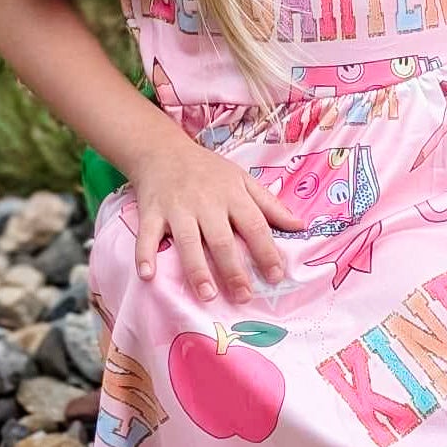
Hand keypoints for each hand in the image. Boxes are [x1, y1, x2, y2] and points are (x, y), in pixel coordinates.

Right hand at [129, 131, 300, 304]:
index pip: (255, 226)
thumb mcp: (242, 180)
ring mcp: (177, 208)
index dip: (266, 251)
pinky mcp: (151, 212)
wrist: (163, 150)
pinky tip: (148, 276)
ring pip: (188, 241)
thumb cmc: (208, 170)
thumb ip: (270, 205)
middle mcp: (206, 202)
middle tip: (244, 296)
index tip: (276, 276)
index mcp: (233, 195)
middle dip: (233, 269)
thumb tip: (301, 226)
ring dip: (196, 269)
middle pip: (222, 239)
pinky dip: (145, 255)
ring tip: (207, 295)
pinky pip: (147, 235)